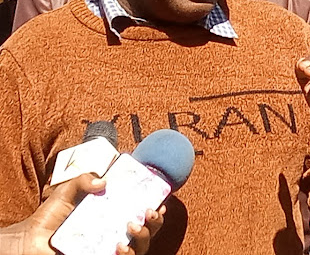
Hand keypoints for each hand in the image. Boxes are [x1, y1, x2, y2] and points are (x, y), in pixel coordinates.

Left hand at [0, 173, 164, 254]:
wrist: (30, 240)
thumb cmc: (50, 217)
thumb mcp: (67, 191)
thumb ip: (82, 179)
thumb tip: (102, 180)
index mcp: (115, 215)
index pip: (143, 212)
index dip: (157, 207)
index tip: (162, 200)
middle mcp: (117, 233)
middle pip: (149, 230)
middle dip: (156, 222)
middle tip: (150, 211)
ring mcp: (110, 248)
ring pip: (141, 247)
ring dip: (144, 236)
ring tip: (133, 226)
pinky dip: (126, 253)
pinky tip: (119, 246)